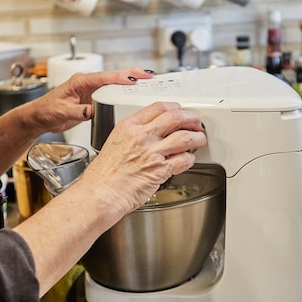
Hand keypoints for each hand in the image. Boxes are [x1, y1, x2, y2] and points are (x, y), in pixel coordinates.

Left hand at [26, 68, 153, 135]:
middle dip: (131, 74)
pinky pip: (111, 94)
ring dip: (129, 83)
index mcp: (79, 81)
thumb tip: (91, 111)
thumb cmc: (46, 110)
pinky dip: (123, 93)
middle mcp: (87, 83)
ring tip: (146, 82)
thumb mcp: (61, 112)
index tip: (133, 79)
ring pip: (114, 84)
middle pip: (113, 76)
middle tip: (148, 75)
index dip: (119, 77)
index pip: (103, 77)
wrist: (39, 117)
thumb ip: (77, 111)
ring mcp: (91, 90)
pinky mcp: (93, 99)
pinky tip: (133, 95)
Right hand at [82, 101, 206, 220]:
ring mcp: (152, 152)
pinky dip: (191, 158)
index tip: (181, 111)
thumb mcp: (115, 142)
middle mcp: (142, 136)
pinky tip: (189, 159)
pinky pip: (184, 160)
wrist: (100, 194)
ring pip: (185, 137)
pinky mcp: (160, 170)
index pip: (159, 107)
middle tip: (196, 123)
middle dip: (192, 118)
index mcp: (129, 126)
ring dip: (198, 137)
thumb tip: (150, 131)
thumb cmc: (103, 175)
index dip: (176, 107)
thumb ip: (134, 134)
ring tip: (200, 139)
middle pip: (176, 117)